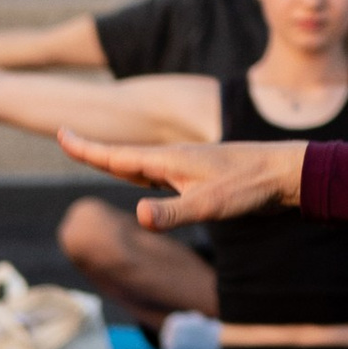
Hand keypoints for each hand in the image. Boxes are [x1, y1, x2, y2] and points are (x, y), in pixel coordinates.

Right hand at [56, 131, 303, 228]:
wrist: (286, 174)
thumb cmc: (249, 188)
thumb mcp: (209, 205)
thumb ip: (173, 213)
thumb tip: (139, 216)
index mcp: (169, 160)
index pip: (117, 155)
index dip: (87, 148)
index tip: (61, 132)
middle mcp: (175, 159)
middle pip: (124, 156)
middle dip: (94, 151)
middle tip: (67, 139)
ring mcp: (189, 166)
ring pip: (143, 164)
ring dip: (117, 161)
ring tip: (93, 156)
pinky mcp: (202, 177)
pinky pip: (161, 174)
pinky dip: (142, 173)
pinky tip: (146, 180)